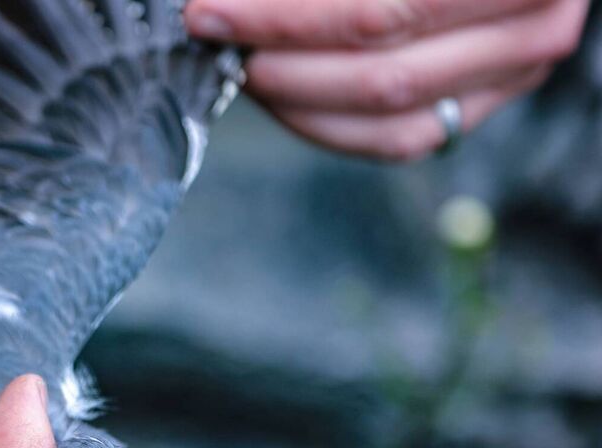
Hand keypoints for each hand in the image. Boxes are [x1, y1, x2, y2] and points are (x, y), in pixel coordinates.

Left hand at [186, 0, 589, 158]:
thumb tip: (232, 2)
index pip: (378, 11)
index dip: (280, 16)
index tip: (208, 9)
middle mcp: (532, 27)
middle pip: (379, 69)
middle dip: (276, 53)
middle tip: (212, 34)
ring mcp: (510, 77)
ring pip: (384, 111)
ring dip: (292, 94)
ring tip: (237, 60)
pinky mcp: (475, 111)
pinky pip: (393, 140)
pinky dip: (323, 122)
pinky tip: (275, 96)